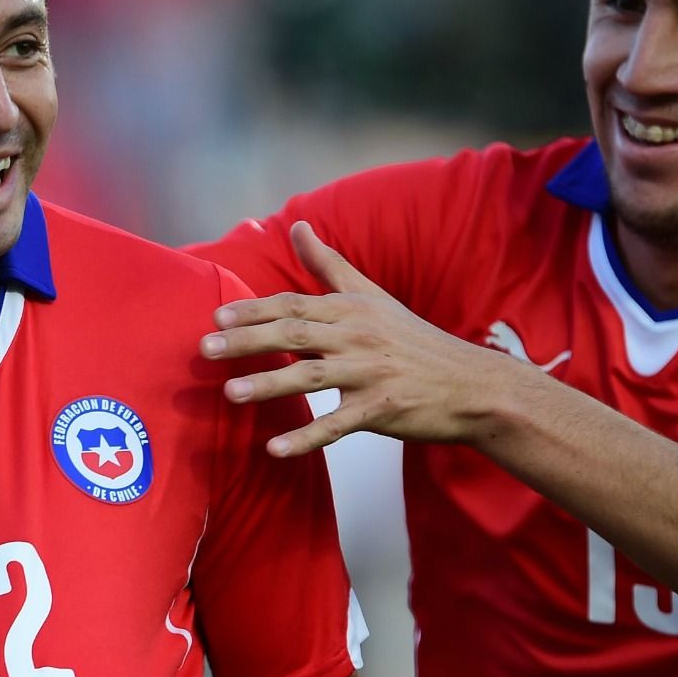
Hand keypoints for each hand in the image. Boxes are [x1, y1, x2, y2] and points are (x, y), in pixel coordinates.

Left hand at [200, 222, 513, 455]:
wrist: (472, 385)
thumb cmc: (414, 341)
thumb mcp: (372, 297)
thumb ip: (329, 265)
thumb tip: (298, 226)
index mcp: (352, 309)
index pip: (293, 304)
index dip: (254, 310)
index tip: (216, 318)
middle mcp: (358, 336)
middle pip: (295, 333)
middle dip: (248, 341)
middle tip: (205, 350)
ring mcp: (371, 373)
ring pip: (311, 376)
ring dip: (268, 384)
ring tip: (230, 393)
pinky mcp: (383, 410)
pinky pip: (337, 425)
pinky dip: (306, 438)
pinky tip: (274, 450)